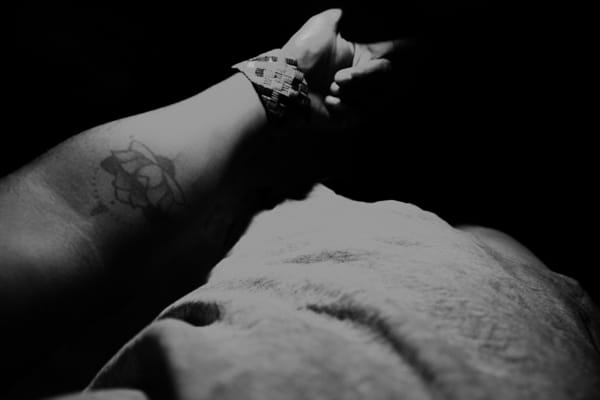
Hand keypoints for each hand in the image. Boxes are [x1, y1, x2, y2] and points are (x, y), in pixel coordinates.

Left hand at [281, 9, 403, 129]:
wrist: (284, 80)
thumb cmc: (302, 52)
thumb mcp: (324, 24)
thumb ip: (341, 16)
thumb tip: (349, 10)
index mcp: (358, 57)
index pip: (387, 54)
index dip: (405, 49)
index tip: (423, 44)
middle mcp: (358, 78)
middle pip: (383, 76)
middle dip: (363, 76)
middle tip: (339, 77)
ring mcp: (352, 99)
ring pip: (373, 97)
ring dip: (351, 92)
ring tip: (330, 88)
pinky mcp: (344, 118)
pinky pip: (358, 115)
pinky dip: (342, 108)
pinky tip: (327, 101)